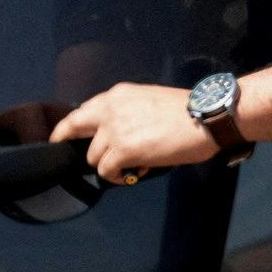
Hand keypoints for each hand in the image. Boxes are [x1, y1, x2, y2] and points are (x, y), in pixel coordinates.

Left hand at [51, 83, 219, 181]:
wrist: (207, 118)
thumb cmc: (189, 112)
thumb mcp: (151, 101)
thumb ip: (129, 112)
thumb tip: (122, 133)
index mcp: (118, 95)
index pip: (83, 110)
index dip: (70, 126)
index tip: (64, 135)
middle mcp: (110, 109)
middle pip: (73, 128)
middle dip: (70, 143)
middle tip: (76, 156)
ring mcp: (114, 130)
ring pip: (93, 156)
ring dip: (109, 165)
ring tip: (132, 167)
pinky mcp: (122, 150)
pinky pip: (106, 170)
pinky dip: (117, 176)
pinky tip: (134, 174)